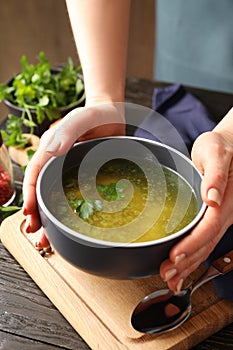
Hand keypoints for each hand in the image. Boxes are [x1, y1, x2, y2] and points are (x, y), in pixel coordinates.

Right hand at [22, 102, 124, 246]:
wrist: (113, 116)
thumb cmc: (97, 114)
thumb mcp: (81, 118)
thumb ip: (67, 132)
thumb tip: (53, 151)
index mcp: (51, 149)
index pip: (34, 173)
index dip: (30, 193)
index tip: (29, 212)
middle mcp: (56, 162)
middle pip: (41, 190)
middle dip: (36, 212)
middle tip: (36, 233)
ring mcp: (68, 171)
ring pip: (54, 197)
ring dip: (49, 218)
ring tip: (46, 239)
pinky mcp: (82, 177)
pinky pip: (71, 196)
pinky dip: (67, 212)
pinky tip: (68, 226)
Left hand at [160, 112, 232, 291]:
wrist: (228, 147)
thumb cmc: (221, 147)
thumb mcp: (216, 153)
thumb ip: (216, 174)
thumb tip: (213, 197)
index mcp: (225, 201)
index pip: (208, 228)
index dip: (192, 244)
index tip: (174, 257)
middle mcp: (224, 214)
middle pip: (205, 243)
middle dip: (186, 262)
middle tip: (166, 274)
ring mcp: (220, 218)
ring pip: (205, 247)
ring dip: (188, 264)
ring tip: (170, 278)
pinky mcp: (212, 218)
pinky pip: (203, 241)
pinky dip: (192, 257)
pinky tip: (181, 268)